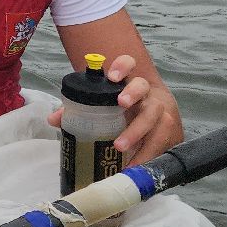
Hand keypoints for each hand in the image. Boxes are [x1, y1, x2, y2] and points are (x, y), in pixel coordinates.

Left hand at [46, 53, 183, 165]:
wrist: (156, 118)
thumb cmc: (121, 111)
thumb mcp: (102, 106)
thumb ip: (77, 110)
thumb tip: (53, 120)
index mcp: (128, 81)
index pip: (128, 62)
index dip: (122, 66)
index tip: (112, 76)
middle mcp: (148, 92)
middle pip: (144, 88)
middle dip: (133, 95)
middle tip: (121, 104)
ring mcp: (163, 110)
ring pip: (157, 115)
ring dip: (139, 132)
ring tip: (120, 147)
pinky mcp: (172, 131)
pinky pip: (165, 141)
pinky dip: (149, 154)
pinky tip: (136, 164)